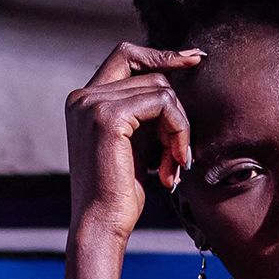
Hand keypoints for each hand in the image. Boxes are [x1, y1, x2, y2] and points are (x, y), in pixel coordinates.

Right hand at [65, 43, 202, 251]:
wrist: (102, 224)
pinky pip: (163, 104)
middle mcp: (83, 97)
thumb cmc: (119, 193)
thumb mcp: (135, 142)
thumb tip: (175, 81)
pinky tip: (173, 164)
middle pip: (152, 74)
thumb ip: (145, 112)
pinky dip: (178, 131)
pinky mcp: (108, 117)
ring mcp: (92, 104)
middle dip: (176, 111)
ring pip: (162, 89)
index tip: (195, 59)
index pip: (126, 55)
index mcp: (84, 100)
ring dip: (179, 127)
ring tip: (174, 164)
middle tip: (180, 151)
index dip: (161, 54)